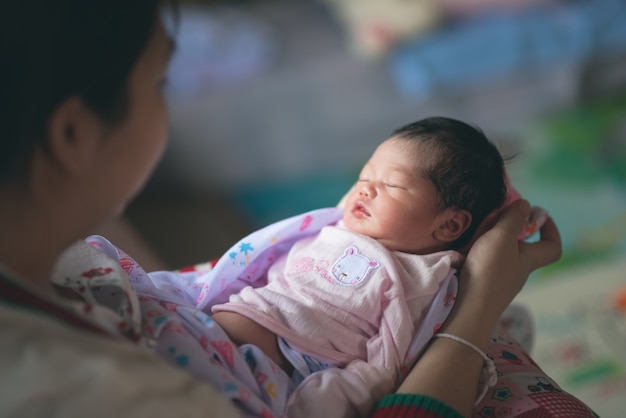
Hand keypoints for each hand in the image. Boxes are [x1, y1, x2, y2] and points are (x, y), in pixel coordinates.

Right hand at [458, 199, 561, 322]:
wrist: (469, 307)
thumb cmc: (489, 270)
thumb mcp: (502, 237)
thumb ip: (513, 219)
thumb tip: (525, 205)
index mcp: (530, 259)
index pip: (552, 246)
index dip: (550, 229)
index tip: (537, 214)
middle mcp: (519, 270)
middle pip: (525, 248)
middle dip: (514, 230)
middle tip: (497, 218)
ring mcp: (502, 280)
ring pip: (505, 255)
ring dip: (495, 240)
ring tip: (479, 231)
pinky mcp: (485, 285)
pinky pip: (489, 263)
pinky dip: (481, 252)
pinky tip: (468, 249)